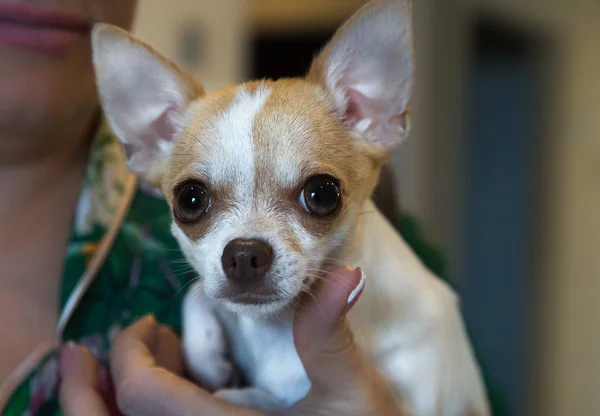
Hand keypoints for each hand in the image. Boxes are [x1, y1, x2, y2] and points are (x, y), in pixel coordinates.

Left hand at [59, 267, 407, 415]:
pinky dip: (140, 413)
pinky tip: (172, 386)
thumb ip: (330, 333)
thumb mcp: (349, 390)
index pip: (144, 396)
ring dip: (111, 401)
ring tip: (140, 362)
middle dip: (83, 391)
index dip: (130, 355)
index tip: (150, 324)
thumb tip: (345, 275)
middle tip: (79, 354)